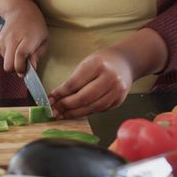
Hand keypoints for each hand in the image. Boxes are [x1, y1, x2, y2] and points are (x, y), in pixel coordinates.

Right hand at [0, 4, 47, 76]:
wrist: (21, 11)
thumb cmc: (35, 26)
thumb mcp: (44, 40)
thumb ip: (38, 55)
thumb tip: (33, 68)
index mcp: (28, 39)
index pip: (20, 57)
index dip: (21, 69)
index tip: (24, 73)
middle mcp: (13, 39)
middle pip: (8, 64)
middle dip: (15, 71)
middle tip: (23, 68)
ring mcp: (4, 40)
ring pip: (5, 62)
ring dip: (12, 63)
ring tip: (20, 56)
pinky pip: (2, 56)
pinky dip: (8, 57)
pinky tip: (15, 49)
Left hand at [49, 28, 167, 118]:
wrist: (125, 62)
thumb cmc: (102, 61)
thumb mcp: (86, 64)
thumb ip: (73, 80)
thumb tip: (56, 97)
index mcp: (97, 65)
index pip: (74, 83)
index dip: (60, 94)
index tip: (50, 99)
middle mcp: (109, 78)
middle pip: (83, 98)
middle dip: (66, 106)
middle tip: (54, 111)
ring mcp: (116, 91)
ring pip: (92, 107)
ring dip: (75, 113)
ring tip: (63, 115)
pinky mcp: (119, 100)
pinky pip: (99, 110)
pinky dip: (86, 112)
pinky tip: (77, 113)